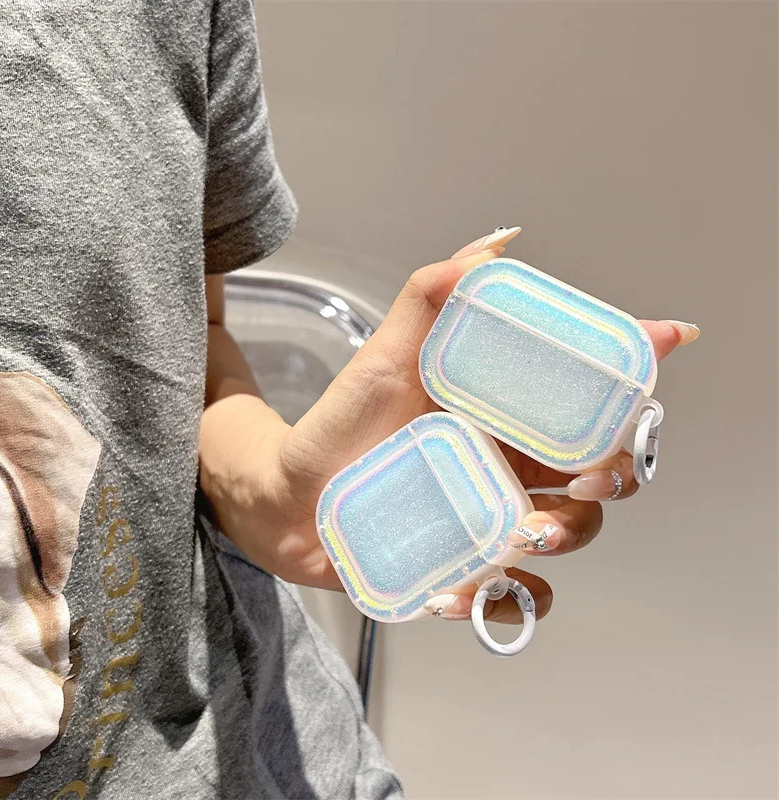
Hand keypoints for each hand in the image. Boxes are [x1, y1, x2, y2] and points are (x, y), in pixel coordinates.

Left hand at [201, 229, 698, 623]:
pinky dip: (505, 603)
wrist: (290, 495)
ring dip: (567, 539)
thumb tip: (497, 243)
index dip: (634, 376)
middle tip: (586, 479)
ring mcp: (493, 520)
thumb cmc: (342, 424)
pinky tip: (461, 594)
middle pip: (599, 475)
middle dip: (613, 478)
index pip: (587, 400)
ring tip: (526, 537)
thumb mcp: (387, 354)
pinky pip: (510, 596)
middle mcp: (512, 468)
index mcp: (507, 416)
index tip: (667, 346)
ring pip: (568, 534)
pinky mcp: (466, 566)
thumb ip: (432, 296)